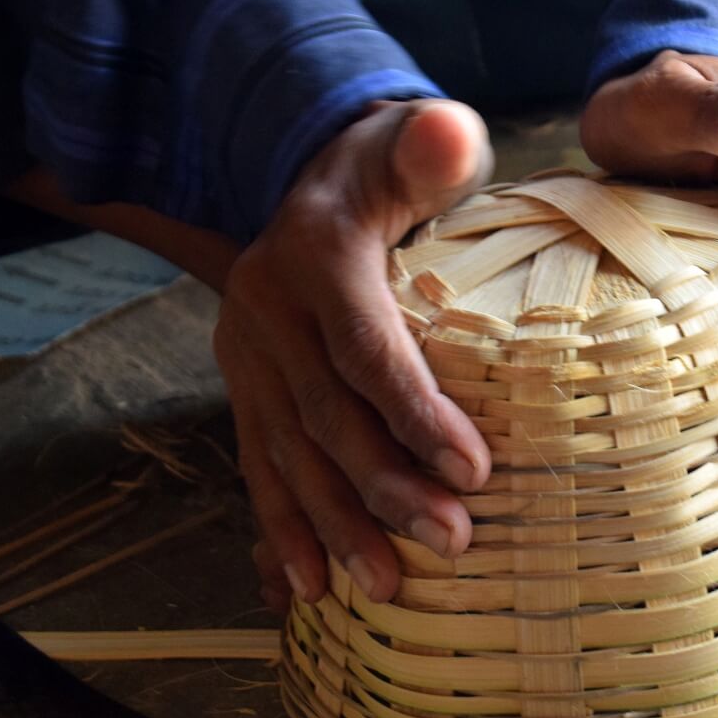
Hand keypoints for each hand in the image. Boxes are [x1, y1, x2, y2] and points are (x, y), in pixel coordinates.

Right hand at [213, 101, 493, 610]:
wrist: (309, 175)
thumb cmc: (386, 168)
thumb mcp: (409, 142)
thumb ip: (430, 144)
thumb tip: (446, 131)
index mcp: (313, 253)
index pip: (366, 346)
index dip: (416, 412)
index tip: (475, 472)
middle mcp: (265, 308)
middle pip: (326, 413)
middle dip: (386, 486)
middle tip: (451, 544)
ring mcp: (244, 352)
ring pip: (286, 452)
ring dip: (332, 525)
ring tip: (384, 586)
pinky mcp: (242, 385)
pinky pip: (256, 463)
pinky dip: (280, 526)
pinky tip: (304, 586)